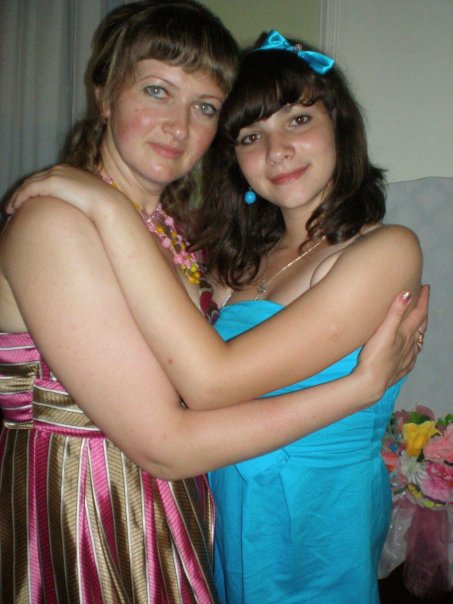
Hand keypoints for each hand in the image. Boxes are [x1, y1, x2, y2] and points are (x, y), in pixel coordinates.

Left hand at [6, 164, 125, 220]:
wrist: (106, 203)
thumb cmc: (102, 205)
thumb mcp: (89, 198)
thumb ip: (79, 197)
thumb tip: (77, 207)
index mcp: (70, 171)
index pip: (46, 177)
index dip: (34, 188)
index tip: (27, 199)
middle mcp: (61, 169)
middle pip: (34, 179)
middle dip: (22, 192)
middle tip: (13, 204)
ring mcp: (55, 174)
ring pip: (28, 184)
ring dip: (17, 196)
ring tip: (10, 208)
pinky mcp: (51, 182)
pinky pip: (29, 189)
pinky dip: (19, 197)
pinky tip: (14, 207)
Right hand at [356, 284, 428, 396]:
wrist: (371, 383)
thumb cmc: (375, 357)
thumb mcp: (384, 332)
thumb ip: (395, 313)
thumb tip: (407, 293)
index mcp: (407, 334)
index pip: (419, 312)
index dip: (423, 299)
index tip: (425, 287)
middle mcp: (411, 345)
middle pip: (422, 325)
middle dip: (423, 311)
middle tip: (422, 300)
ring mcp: (407, 358)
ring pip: (418, 340)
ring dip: (420, 329)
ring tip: (418, 322)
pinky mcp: (401, 368)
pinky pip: (413, 355)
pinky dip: (414, 347)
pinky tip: (411, 350)